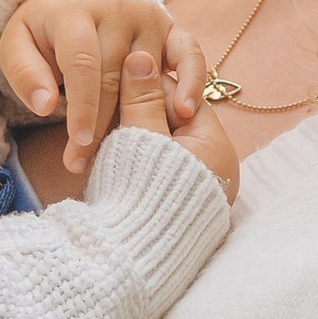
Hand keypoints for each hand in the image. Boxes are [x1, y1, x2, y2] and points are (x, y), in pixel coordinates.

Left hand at [0, 0, 209, 177]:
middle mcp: (118, 8)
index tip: (78, 144)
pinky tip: (184, 112)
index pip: (83, 63)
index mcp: (76, 9)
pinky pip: (189, 54)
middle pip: (115, 76)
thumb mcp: (17, 45)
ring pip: (148, 75)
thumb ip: (25, 74)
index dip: (82, 107)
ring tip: (129, 152)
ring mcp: (149, 17)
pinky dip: (192, 81)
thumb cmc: (43, 34)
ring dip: (140, 116)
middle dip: (102, 124)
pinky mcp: (172, 27)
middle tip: (87, 164)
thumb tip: (46, 105)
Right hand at [111, 44, 237, 195]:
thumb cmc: (140, 197)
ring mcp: (196, 189)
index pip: (183, 97)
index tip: (117, 76)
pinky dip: (135, 161)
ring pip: (161, 146)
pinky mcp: (177, 205)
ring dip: (132, 137)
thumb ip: (142, 99)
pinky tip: (109, 157)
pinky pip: (157, 169)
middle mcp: (213, 169)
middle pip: (173, 121)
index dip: (149, 84)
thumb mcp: (141, 139)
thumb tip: (143, 56)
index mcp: (214, 148)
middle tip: (106, 105)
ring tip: (102, 133)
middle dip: (139, 113)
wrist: (129, 262)